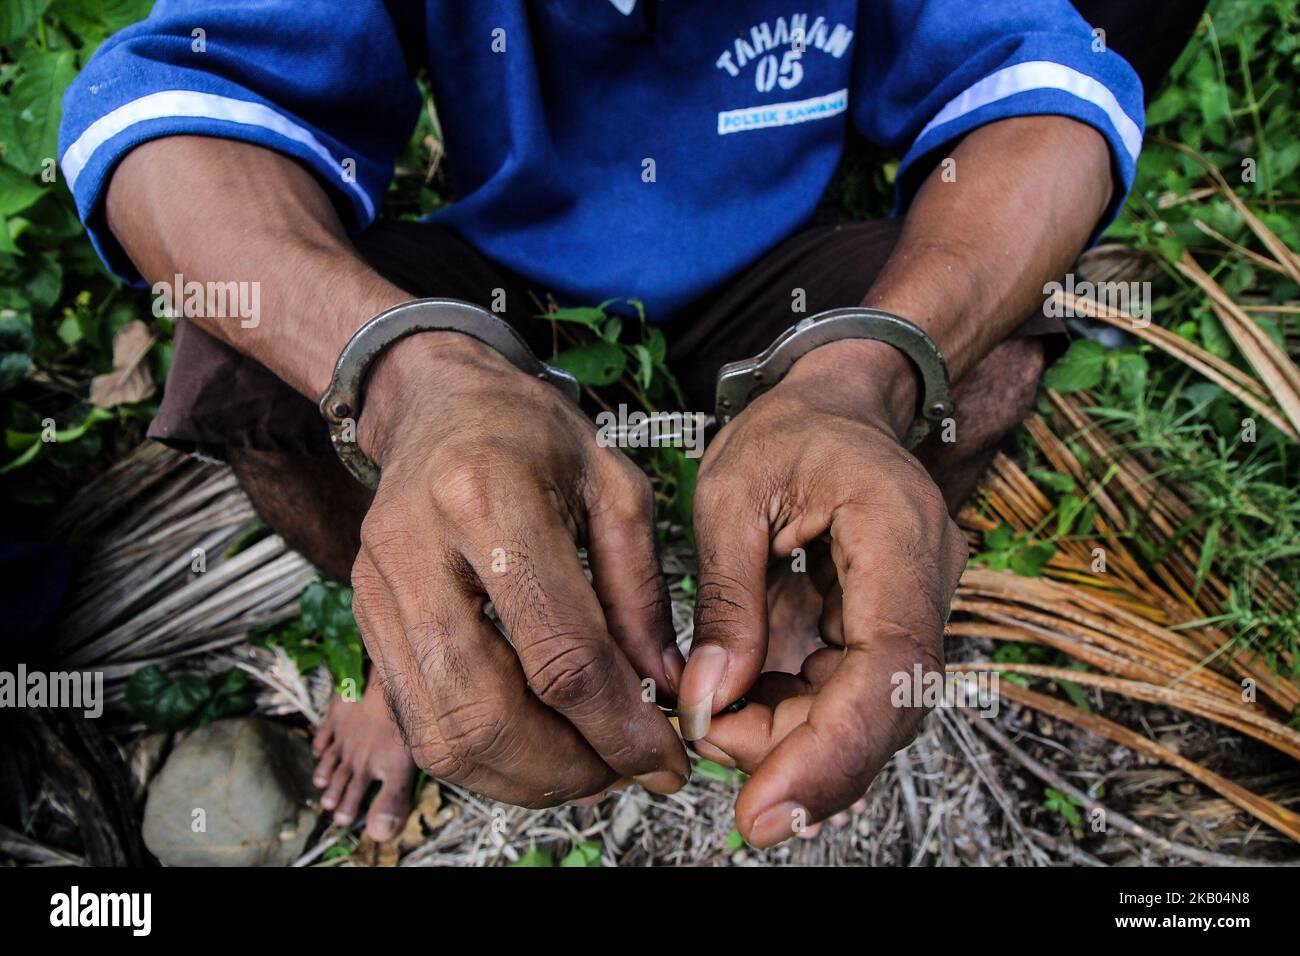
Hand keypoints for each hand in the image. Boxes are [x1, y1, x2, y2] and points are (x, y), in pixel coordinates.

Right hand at [350, 332, 689, 806]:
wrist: (435, 402)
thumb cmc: (530, 433)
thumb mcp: (613, 485)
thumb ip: (641, 591)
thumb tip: (661, 690)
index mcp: (492, 499)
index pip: (561, 654)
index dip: (619, 726)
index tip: (664, 759)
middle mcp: (419, 548)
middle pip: (486, 711)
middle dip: (565, 767)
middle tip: (620, 770)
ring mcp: (380, 587)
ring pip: (440, 732)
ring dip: (519, 775)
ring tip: (581, 765)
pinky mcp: (364, 615)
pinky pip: (415, 720)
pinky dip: (479, 754)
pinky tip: (531, 742)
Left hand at [678, 339, 967, 845]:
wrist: (835, 405)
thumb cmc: (788, 431)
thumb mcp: (731, 495)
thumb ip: (727, 600)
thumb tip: (709, 702)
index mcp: (898, 533)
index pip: (891, 668)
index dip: (833, 751)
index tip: (765, 808)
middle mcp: (924, 582)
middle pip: (884, 707)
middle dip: (799, 758)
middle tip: (713, 763)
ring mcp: (909, 609)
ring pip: (865, 712)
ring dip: (788, 739)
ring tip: (713, 724)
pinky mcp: (880, 628)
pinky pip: (844, 692)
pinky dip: (788, 715)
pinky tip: (737, 712)